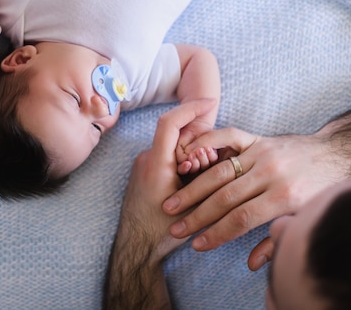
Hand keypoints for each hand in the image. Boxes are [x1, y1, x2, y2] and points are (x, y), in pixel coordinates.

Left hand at [119, 99, 217, 258]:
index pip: (169, 123)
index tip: (210, 102)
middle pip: (176, 136)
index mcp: (156, 164)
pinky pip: (167, 158)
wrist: (137, 247)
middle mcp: (146, 160)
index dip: (190, 108)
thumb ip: (202, 178)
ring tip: (203, 174)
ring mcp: (144, 166)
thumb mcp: (190, 205)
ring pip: (173, 148)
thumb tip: (214, 152)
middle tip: (212, 161)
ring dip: (192, 154)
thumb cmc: (162, 230)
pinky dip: (183, 162)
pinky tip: (194, 179)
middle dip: (198, 141)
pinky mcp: (145, 173)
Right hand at [162, 127, 346, 269]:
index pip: (241, 219)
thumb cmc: (318, 190)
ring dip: (192, 189)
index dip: (216, 234)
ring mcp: (262, 153)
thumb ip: (275, 239)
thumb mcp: (302, 218)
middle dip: (197, 216)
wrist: (337, 154)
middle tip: (176, 228)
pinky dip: (205, 143)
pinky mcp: (257, 138)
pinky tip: (186, 157)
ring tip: (171, 204)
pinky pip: (226, 137)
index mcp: (283, 197)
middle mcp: (270, 174)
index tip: (197, 245)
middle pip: (224, 198)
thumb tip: (253, 264)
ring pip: (219, 172)